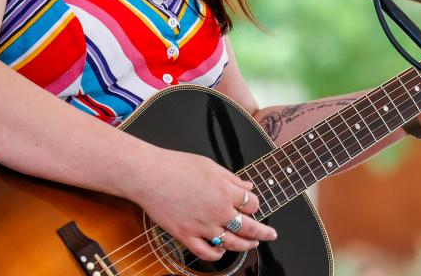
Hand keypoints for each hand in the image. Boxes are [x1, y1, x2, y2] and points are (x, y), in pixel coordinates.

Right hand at [126, 148, 276, 261]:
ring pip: (232, 243)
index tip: (254, 205)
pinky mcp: (186, 236)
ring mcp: (203, 227)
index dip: (255, 205)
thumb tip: (248, 186)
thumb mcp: (211, 165)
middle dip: (263, 233)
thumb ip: (232, 178)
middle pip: (249, 227)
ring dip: (245, 246)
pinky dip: (217, 255)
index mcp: (226, 191)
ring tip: (253, 245)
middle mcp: (218, 212)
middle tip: (271, 234)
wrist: (149, 175)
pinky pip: (206, 252)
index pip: (252, 204)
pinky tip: (222, 252)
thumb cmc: (177, 166)